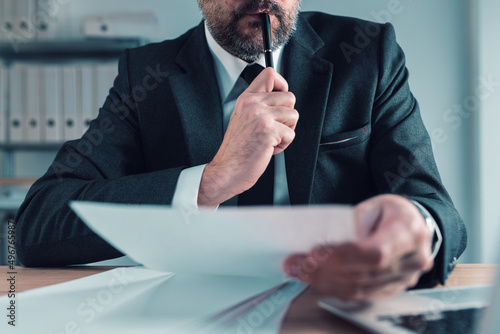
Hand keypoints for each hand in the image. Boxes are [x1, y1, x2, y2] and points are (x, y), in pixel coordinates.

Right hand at [198, 68, 297, 207]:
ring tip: (270, 139)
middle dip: (287, 116)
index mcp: (246, 99)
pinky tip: (269, 148)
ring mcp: (261, 117)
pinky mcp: (269, 131)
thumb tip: (280, 99)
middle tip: (273, 129)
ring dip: (286, 131)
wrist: (226, 170)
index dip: (282, 85)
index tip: (280, 98)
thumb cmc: (235, 150)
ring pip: (293, 115)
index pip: (269, 74)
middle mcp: (253, 104)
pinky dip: (283, 145)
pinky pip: (291, 134)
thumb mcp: (241, 118)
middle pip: (290, 98)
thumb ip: (258, 106)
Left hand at [282, 194, 433, 300]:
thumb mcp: (375, 204)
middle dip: (322, 270)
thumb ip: (353, 221)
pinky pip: (360, 294)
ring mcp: (403, 279)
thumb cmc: (394, 212)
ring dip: (323, 281)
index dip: (342, 257)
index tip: (313, 254)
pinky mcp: (392, 289)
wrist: (415, 226)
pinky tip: (314, 278)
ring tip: (298, 270)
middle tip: (294, 262)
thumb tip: (324, 239)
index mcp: (408, 233)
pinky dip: (334, 287)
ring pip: (358, 289)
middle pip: (362, 274)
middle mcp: (410, 261)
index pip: (374, 253)